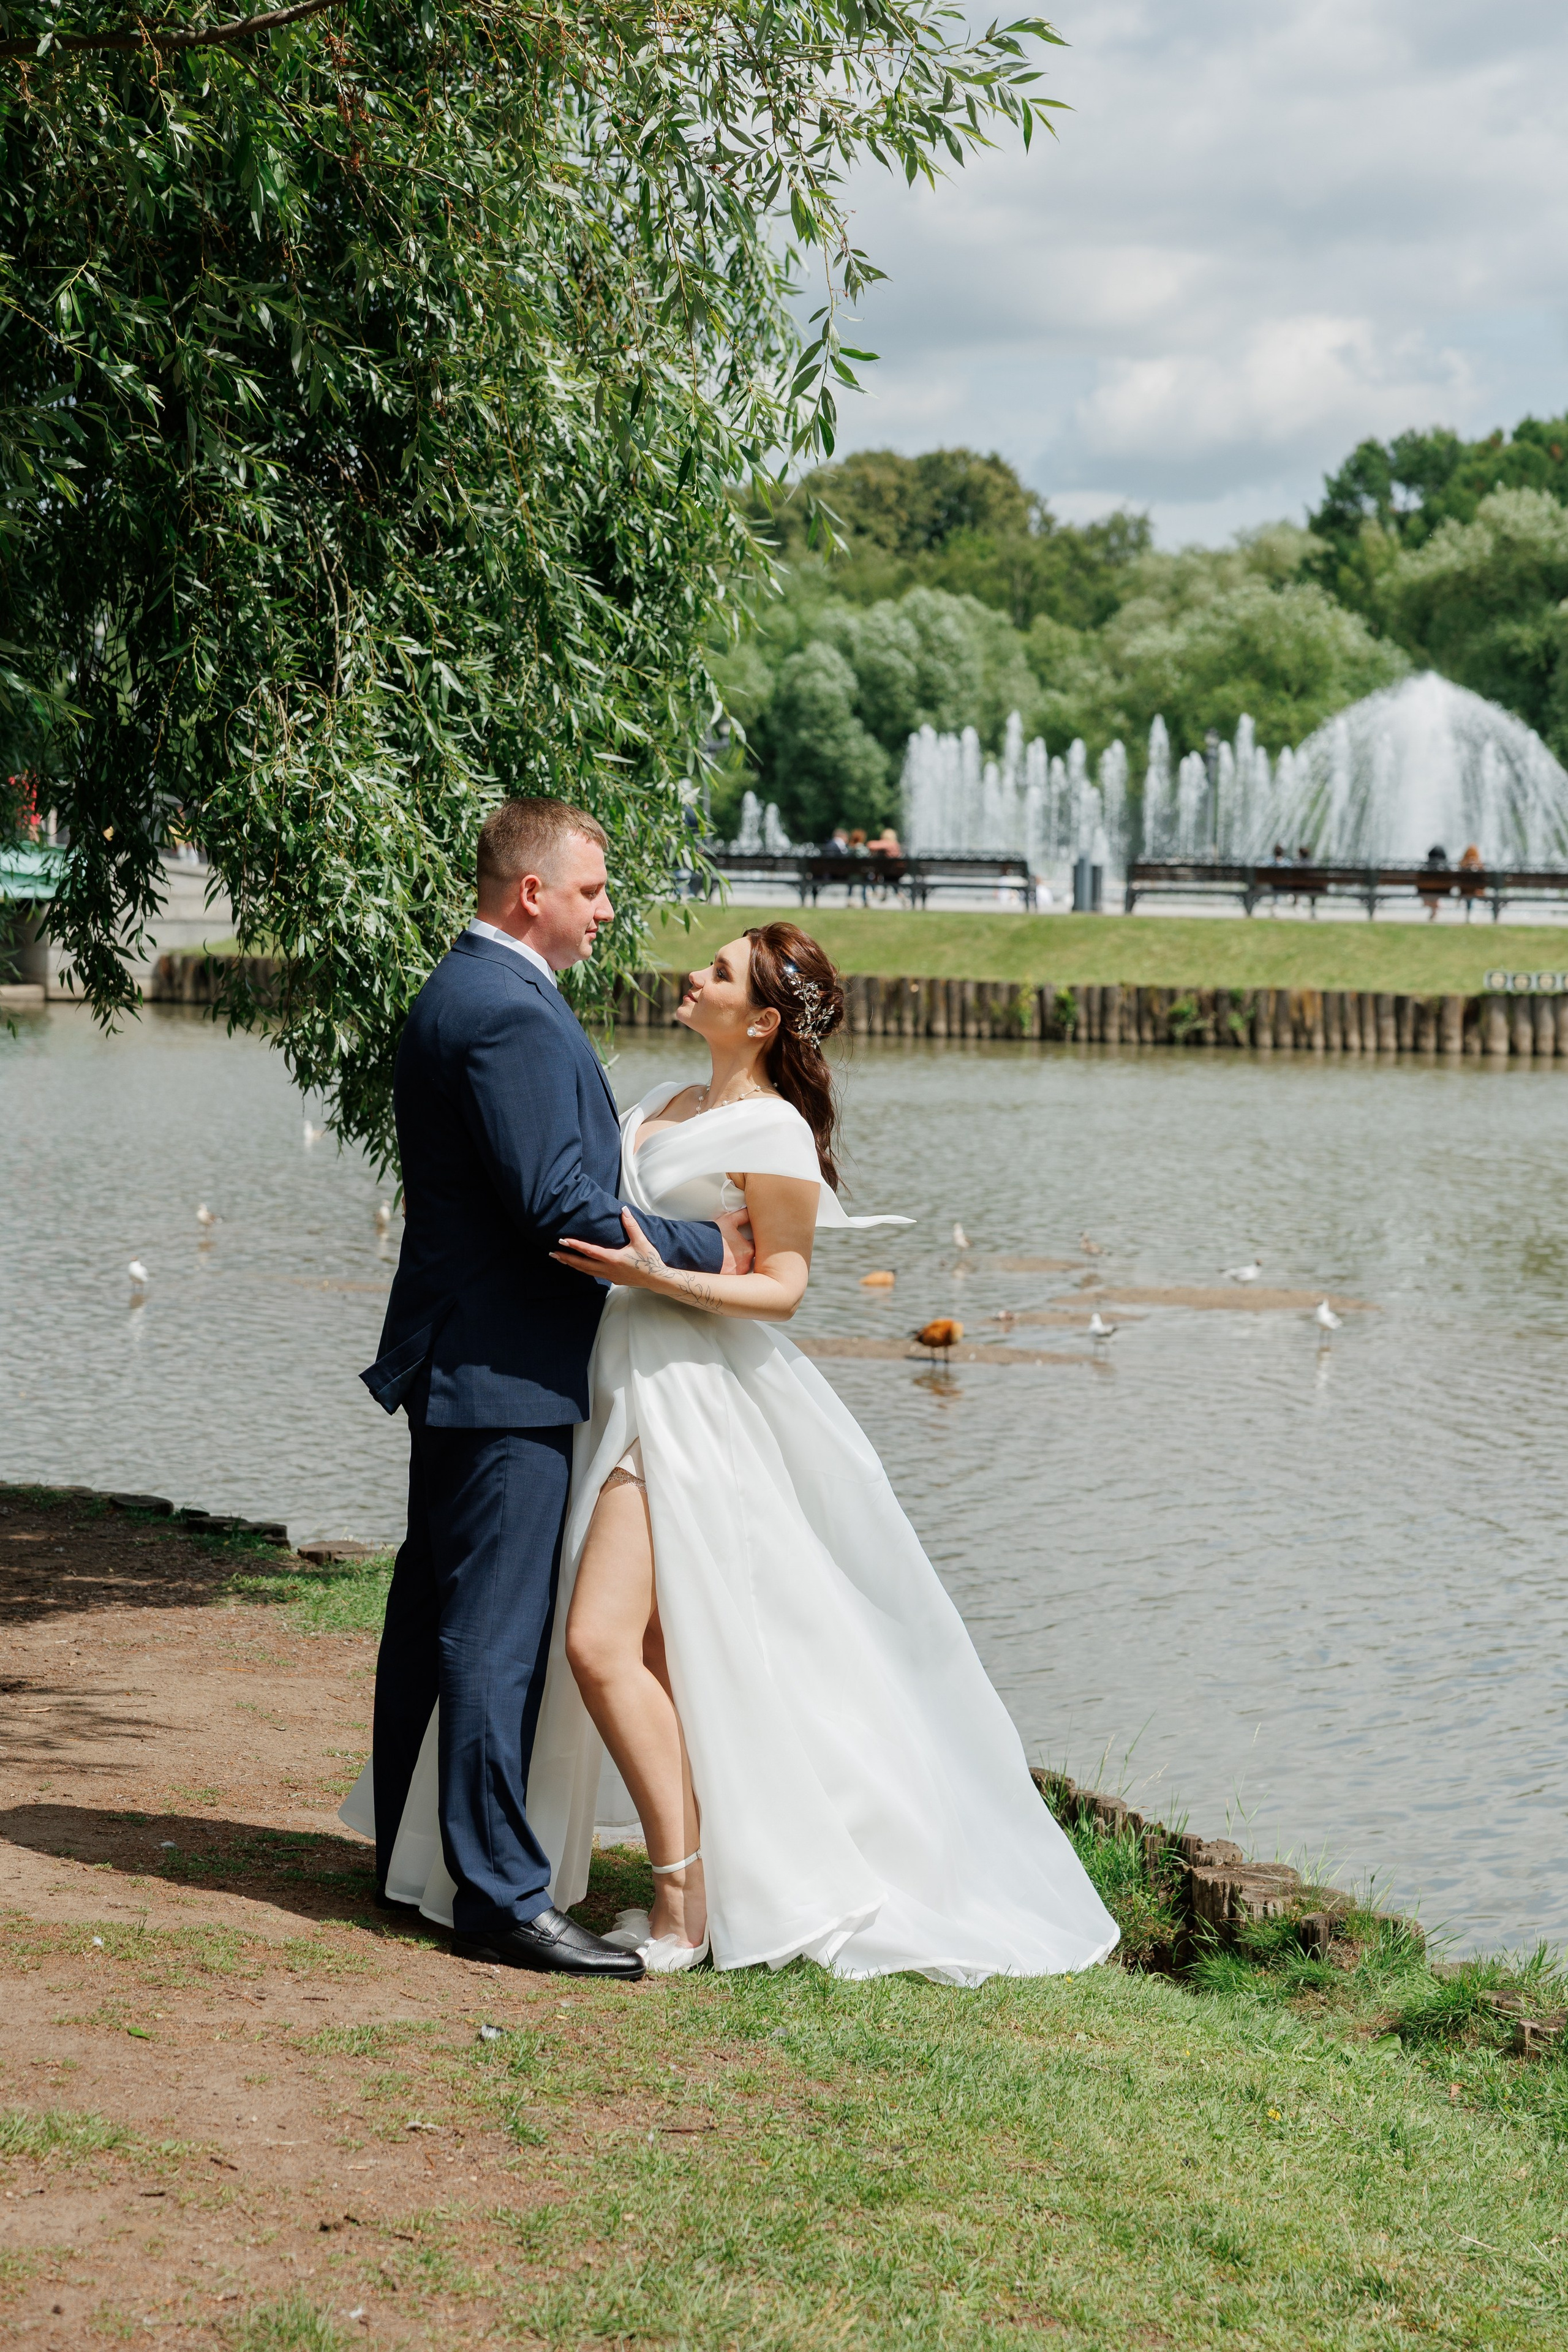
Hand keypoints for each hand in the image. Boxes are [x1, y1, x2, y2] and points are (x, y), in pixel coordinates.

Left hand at [551, 1207, 670, 1290]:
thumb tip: (623, 1210)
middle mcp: (607, 1269)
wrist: (656, 1278)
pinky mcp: (613, 1280)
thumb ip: (631, 1225)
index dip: (575, 1245)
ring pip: (586, 1271)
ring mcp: (609, 1276)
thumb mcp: (641, 1241)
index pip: (589, 1251)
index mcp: (612, 1259)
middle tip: (553, 1253)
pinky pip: (594, 1274)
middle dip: (567, 1258)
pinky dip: (584, 1270)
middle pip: (582, 1264)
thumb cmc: (649, 1260)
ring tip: (562, 1260)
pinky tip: (580, 1266)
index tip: (563, 1240)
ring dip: (573, 1265)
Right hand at [715, 1208, 754, 1276]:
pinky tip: (719, 1267)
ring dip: (734, 1266)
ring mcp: (735, 1275)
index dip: (748, 1244)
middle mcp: (744, 1265)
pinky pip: (730, 1278)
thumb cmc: (713, 1235)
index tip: (741, 1243)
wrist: (694, 1250)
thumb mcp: (729, 1221)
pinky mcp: (725, 1281)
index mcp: (748, 1251)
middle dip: (740, 1257)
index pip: (754, 1247)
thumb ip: (743, 1216)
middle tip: (731, 1253)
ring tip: (724, 1260)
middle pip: (747, 1260)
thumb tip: (751, 1211)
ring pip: (739, 1269)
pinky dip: (726, 1273)